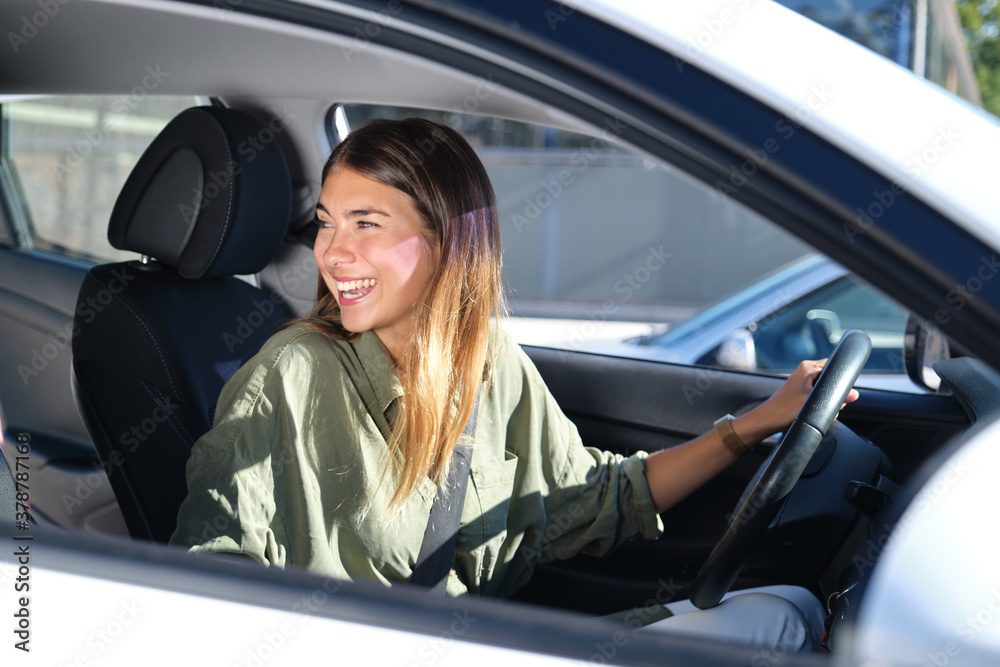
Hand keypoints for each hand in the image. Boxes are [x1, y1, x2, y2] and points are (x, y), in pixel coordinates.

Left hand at [734, 359, 859, 443]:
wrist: (767, 421)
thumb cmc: (784, 410)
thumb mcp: (814, 404)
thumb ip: (837, 398)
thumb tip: (854, 394)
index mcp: (808, 367)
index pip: (835, 365)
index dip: (840, 379)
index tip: (837, 392)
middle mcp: (805, 371)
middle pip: (832, 380)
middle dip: (833, 395)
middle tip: (823, 405)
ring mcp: (803, 381)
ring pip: (826, 391)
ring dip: (825, 403)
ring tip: (815, 410)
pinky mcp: (801, 392)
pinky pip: (818, 397)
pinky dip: (818, 406)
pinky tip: (811, 413)